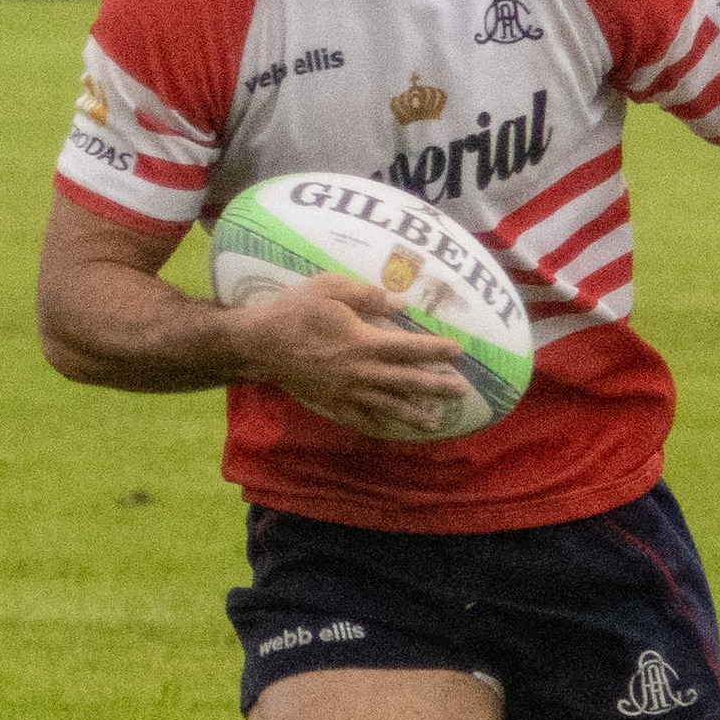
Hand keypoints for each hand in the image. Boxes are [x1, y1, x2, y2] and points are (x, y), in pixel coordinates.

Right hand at [231, 272, 467, 437]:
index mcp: (364, 342)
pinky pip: (360, 417)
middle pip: (406, 380)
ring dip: (414, 413)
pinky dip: (378, 425)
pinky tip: (391, 430)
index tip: (458, 352)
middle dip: (435, 386)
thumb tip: (401, 304)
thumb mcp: (330, 288)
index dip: (436, 350)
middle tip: (460, 390)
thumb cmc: (295, 311)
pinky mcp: (331, 401)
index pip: (409, 347)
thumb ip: (367, 295)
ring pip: (387, 405)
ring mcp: (346, 391)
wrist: (259, 344)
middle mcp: (361, 371)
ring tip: (436, 422)